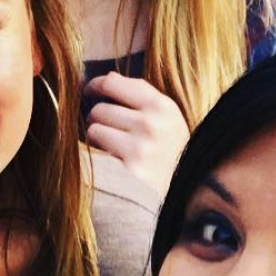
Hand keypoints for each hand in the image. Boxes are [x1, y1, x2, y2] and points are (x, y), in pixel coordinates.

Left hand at [83, 70, 188, 197]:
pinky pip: (93, 153)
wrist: (185, 198)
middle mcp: (153, 125)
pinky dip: (97, 159)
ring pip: (93, 130)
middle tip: (111, 135)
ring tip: (115, 151)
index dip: (96, 85)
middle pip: (99, 109)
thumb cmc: (170, 154)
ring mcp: (140, 148)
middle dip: (99, 120)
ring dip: (97, 141)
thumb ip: (141, 96)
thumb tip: (108, 78)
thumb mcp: (167, 121)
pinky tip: (114, 166)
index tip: (89, 91)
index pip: (113, 83)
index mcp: (164, 107)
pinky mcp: (128, 171)